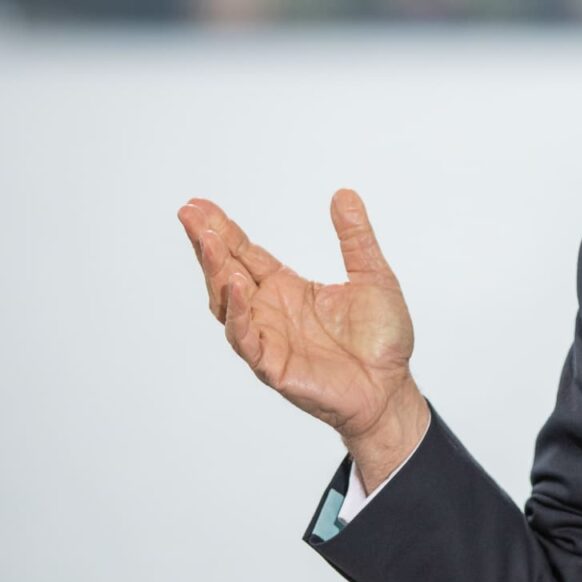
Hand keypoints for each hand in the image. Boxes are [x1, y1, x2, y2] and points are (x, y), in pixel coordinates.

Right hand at [178, 189, 428, 490]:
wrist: (391, 387)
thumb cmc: (381, 340)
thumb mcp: (373, 276)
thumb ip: (355, 238)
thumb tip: (344, 195)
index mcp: (288, 289)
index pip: (246, 253)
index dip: (223, 230)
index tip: (200, 206)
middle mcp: (270, 311)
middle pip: (227, 271)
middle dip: (208, 243)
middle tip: (190, 213)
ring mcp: (267, 337)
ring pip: (227, 303)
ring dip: (216, 272)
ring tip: (209, 241)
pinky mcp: (272, 365)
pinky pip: (246, 339)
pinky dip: (237, 313)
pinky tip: (235, 286)